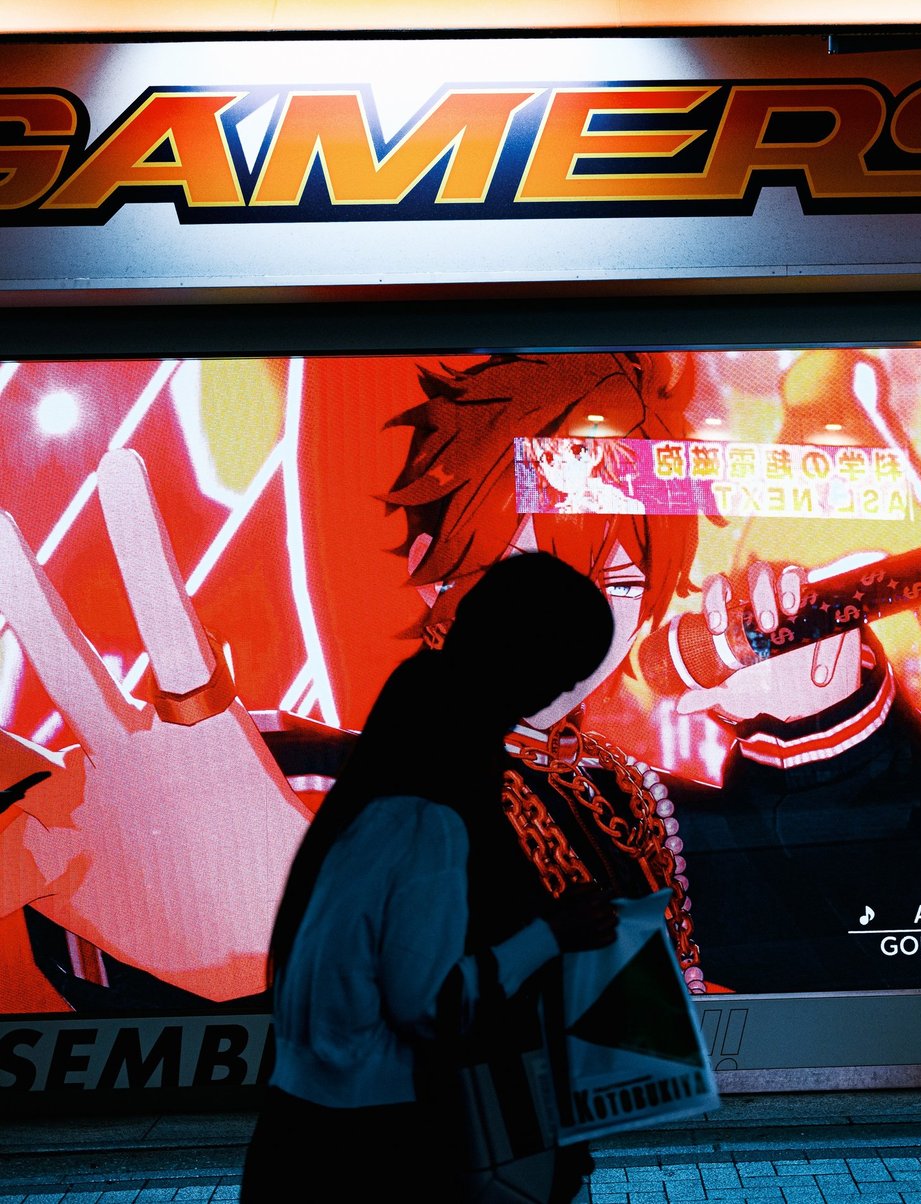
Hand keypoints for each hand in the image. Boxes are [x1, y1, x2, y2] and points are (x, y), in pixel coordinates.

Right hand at [0, 449, 311, 1001]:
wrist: (249, 953)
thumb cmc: (291, 886)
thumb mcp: (318, 848)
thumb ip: (331, 811)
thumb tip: (379, 772)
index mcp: (202, 734)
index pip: (167, 625)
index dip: (141, 550)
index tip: (122, 471)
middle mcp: (135, 753)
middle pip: (65, 657)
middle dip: (21, 590)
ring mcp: (90, 802)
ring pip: (11, 736)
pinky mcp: (56, 861)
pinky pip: (3, 831)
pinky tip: (0, 836)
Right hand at [545, 885, 618, 952]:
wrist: (550, 937)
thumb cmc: (557, 914)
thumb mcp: (568, 896)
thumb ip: (586, 889)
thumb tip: (599, 886)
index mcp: (590, 903)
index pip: (611, 894)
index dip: (609, 893)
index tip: (607, 894)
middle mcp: (596, 917)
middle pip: (613, 908)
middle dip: (608, 906)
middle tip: (600, 908)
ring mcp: (598, 932)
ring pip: (615, 922)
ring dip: (609, 919)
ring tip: (600, 919)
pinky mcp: (597, 944)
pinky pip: (613, 936)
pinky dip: (609, 932)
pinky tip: (601, 930)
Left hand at [675, 560, 862, 722]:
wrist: (808, 697)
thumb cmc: (767, 684)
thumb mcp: (738, 692)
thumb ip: (711, 695)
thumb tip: (680, 706)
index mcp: (739, 611)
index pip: (718, 586)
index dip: (714, 598)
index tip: (716, 627)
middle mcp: (767, 598)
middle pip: (757, 573)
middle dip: (759, 593)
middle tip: (765, 625)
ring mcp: (797, 598)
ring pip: (790, 573)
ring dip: (788, 587)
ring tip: (789, 614)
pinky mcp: (826, 610)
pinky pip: (828, 603)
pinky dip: (824, 630)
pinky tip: (819, 670)